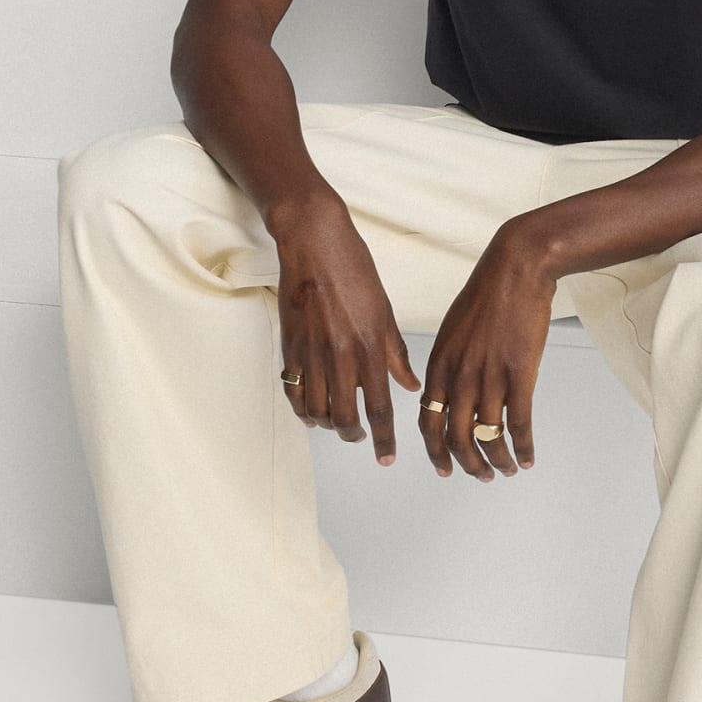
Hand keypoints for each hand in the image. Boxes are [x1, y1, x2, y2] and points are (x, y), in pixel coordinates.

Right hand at [273, 195, 420, 464]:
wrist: (314, 244)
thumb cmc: (354, 271)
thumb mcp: (385, 312)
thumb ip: (396, 354)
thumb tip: (411, 386)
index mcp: (371, 349)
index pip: (380, 408)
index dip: (383, 439)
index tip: (386, 458)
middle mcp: (341, 358)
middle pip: (344, 418)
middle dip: (354, 436)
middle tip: (360, 437)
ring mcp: (312, 355)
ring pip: (316, 411)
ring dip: (327, 425)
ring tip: (337, 423)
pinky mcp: (289, 348)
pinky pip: (294, 392)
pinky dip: (302, 409)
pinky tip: (311, 410)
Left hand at [419, 224, 556, 480]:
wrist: (515, 268)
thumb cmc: (486, 294)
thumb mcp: (452, 330)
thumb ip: (445, 364)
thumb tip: (438, 390)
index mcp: (439, 365)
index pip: (428, 421)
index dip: (436, 451)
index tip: (445, 469)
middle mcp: (458, 375)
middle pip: (455, 437)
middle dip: (466, 465)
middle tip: (480, 477)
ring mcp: (488, 376)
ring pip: (487, 436)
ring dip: (497, 462)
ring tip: (507, 471)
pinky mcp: (519, 373)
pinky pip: (518, 423)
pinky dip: (523, 446)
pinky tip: (528, 457)